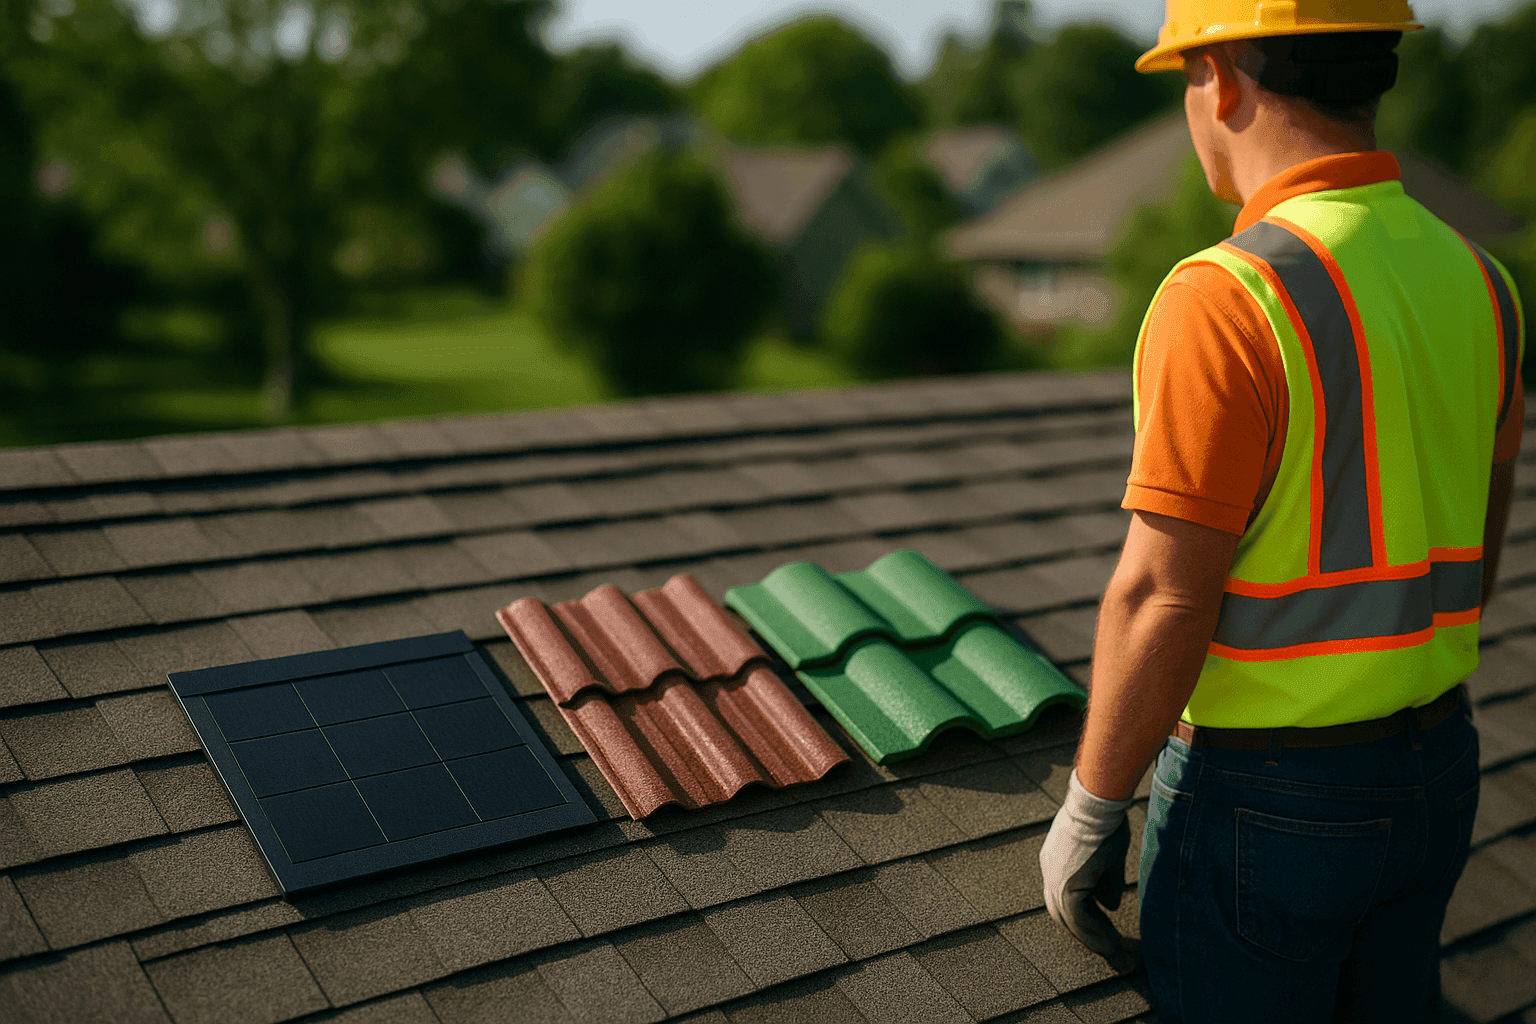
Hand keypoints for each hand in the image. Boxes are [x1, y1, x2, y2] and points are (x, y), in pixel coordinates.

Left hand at [1040, 769, 1132, 957]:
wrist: (1097, 805)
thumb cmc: (1105, 820)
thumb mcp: (1107, 855)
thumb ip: (1106, 882)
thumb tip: (1108, 904)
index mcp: (1056, 859)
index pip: (1064, 893)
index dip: (1081, 911)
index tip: (1099, 923)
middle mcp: (1050, 870)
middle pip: (1062, 910)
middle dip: (1084, 929)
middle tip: (1105, 944)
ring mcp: (1055, 878)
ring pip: (1069, 918)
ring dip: (1090, 937)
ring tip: (1111, 951)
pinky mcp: (1066, 886)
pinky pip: (1077, 918)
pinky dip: (1092, 934)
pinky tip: (1108, 945)